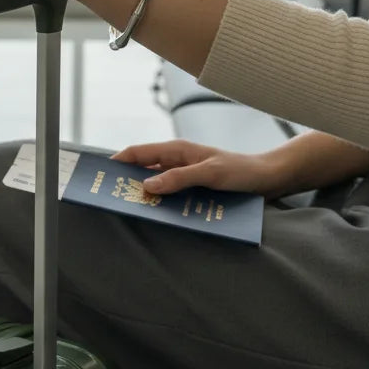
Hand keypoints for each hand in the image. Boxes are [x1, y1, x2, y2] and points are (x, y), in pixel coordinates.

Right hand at [111, 139, 286, 197]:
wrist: (269, 179)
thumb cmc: (242, 171)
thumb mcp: (210, 174)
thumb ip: (179, 178)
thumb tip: (147, 186)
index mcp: (177, 150)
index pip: (138, 152)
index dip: (117, 162)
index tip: (99, 176)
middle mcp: (177, 162)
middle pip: (143, 170)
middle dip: (126, 182)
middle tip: (110, 199)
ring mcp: (185, 176)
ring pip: (156, 186)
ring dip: (145, 197)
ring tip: (131, 212)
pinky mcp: (194, 189)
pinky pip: (171, 197)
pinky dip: (162, 205)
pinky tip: (159, 218)